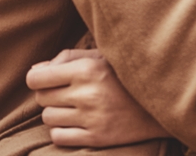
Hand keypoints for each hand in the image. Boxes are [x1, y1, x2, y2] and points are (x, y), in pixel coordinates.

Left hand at [25, 48, 168, 147]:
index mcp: (87, 69)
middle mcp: (87, 94)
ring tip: (71, 107)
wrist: (159, 102)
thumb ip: (67, 58)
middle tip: (64, 92)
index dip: (36, 78)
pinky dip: (61, 130)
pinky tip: (74, 123)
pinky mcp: (96, 138)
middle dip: (48, 94)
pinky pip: (58, 137)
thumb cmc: (124, 75)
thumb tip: (36, 71)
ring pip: (48, 118)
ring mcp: (91, 118)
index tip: (44, 79)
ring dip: (55, 113)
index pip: (37, 78)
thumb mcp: (100, 56)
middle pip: (41, 98)